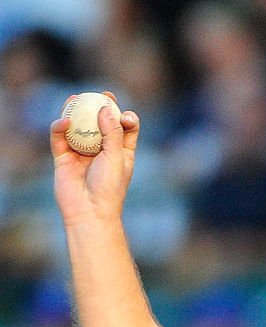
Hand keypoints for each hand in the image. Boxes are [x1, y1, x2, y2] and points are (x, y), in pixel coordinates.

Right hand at [51, 91, 138, 225]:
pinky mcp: (63, 157)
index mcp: (121, 153)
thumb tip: (105, 108)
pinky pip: (59, 137)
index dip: (126, 118)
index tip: (124, 114)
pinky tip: (64, 121)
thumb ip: (112, 132)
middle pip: (100, 124)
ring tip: (76, 98)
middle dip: (100, 108)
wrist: (89, 211)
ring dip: (76, 112)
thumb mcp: (116, 157)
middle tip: (101, 94)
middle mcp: (101, 151)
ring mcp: (81, 153)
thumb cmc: (109, 187)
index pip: (125, 130)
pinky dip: (60, 127)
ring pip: (78, 127)